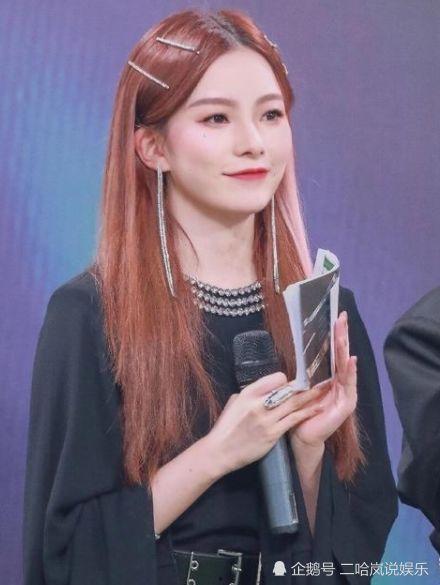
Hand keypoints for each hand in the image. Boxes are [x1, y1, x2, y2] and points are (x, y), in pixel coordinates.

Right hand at [206, 371, 328, 475]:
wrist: (220, 451)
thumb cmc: (226, 427)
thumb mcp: (234, 402)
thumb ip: (250, 394)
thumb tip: (264, 390)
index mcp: (248, 393)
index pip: (276, 378)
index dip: (285, 380)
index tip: (290, 384)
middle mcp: (259, 404)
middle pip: (288, 389)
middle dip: (305, 385)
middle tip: (320, 380)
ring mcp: (266, 419)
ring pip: (294, 403)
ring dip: (310, 396)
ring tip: (324, 390)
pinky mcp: (272, 434)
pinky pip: (294, 420)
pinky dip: (307, 413)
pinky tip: (317, 409)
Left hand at [288, 310, 357, 448]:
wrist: (301, 435)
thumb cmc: (300, 411)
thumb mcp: (301, 387)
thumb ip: (305, 372)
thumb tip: (299, 352)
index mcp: (329, 377)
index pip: (334, 352)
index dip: (336, 335)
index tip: (335, 316)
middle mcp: (340, 383)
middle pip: (342, 355)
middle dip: (342, 335)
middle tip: (341, 316)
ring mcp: (345, 393)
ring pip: (346, 366)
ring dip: (344, 349)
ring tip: (343, 334)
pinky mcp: (346, 405)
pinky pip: (348, 385)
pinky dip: (350, 372)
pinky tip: (351, 360)